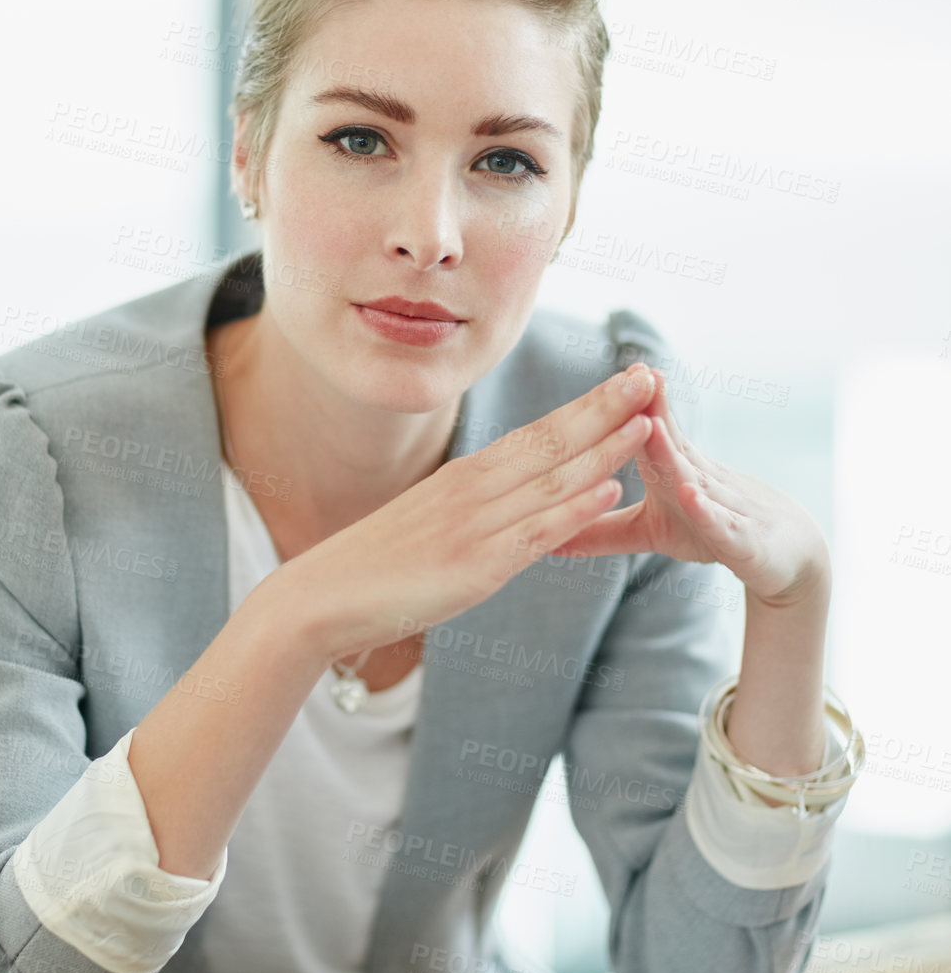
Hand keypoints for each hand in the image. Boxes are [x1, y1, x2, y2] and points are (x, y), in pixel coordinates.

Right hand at [271, 364, 659, 664]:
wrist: (320, 596)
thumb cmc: (376, 566)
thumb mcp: (434, 523)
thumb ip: (477, 509)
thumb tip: (516, 500)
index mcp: (466, 477)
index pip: (539, 432)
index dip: (588, 406)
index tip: (626, 381)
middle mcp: (474, 489)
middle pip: (552, 441)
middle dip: (607, 408)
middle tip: (652, 376)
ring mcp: (475, 525)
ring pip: (552, 480)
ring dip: (604, 449)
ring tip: (649, 422)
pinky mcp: (474, 566)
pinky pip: (534, 533)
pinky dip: (575, 509)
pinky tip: (610, 491)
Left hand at [552, 369, 829, 604]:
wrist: (786, 557)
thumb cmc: (712, 532)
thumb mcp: (652, 532)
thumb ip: (603, 531)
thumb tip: (549, 535)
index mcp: (670, 470)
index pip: (643, 431)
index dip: (621, 405)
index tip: (598, 375)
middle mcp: (696, 478)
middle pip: (669, 440)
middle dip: (649, 407)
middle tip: (632, 373)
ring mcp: (722, 506)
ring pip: (693, 474)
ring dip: (671, 449)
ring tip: (650, 423)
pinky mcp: (743, 540)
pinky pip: (722, 523)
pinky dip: (706, 508)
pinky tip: (689, 492)